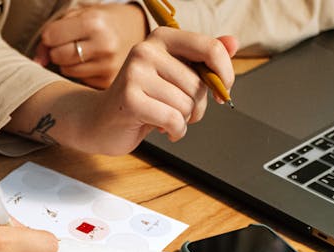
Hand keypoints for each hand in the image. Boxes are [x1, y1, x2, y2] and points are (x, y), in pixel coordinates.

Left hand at [35, 3, 148, 89]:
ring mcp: (108, 66)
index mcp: (94, 22)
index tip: (58, 34)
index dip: (49, 36)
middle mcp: (103, 45)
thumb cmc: (101, 21)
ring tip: (84, 52)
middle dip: (57, 50)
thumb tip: (38, 61)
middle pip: (58, 56)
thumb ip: (52, 33)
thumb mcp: (79, 16)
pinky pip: (79, 80)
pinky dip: (81, 72)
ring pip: (67, 70)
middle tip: (71, 43)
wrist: (136, 30)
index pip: (51, 37)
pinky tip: (92, 62)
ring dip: (68, 63)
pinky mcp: (108, 81)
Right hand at [76, 28, 237, 154]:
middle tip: (181, 112)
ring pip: (187, 105)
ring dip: (184, 121)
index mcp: (162, 38)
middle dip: (198, 107)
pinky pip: (173, 120)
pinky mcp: (131, 99)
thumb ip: (203, 58)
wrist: (99, 121)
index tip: (224, 90)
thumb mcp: (174, 75)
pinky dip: (175, 132)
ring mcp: (136, 74)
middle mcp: (146, 50)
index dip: (225, 73)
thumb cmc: (142, 98)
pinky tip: (163, 130)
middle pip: (199, 84)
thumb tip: (234, 42)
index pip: (210, 48)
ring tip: (166, 119)